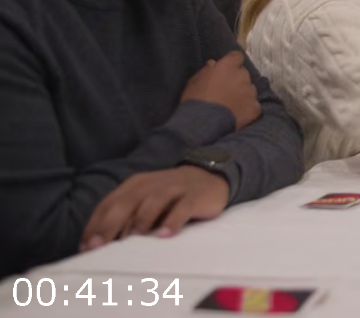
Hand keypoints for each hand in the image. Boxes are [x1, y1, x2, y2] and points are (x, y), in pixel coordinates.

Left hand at [81, 167, 229, 251]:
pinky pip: (181, 208)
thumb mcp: (144, 201)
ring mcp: (173, 189)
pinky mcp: (193, 197)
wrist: (209, 176)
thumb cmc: (170, 197)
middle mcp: (150, 185)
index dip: (95, 225)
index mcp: (134, 186)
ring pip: (152, 203)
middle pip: (126, 203)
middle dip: (110, 225)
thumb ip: (125, 217)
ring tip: (130, 243)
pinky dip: (172, 221)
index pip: (108, 204)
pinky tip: (164, 236)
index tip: (86, 247)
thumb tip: (101, 244)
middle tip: (100, 248)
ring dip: (139, 223)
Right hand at [181, 51, 260, 129]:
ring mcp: (250, 92)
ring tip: (230, 105)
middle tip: (225, 91)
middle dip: (236, 80)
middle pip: (243, 73)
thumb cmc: (195, 101)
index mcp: (227, 67)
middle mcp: (242, 76)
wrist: (203, 123)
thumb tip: (213, 64)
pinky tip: (236, 114)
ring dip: (243, 94)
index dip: (232, 62)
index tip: (228, 68)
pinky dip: (247, 108)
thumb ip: (206, 70)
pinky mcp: (255, 107)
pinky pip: (253, 105)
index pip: (236, 56)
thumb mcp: (194, 82)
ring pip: (250, 89)